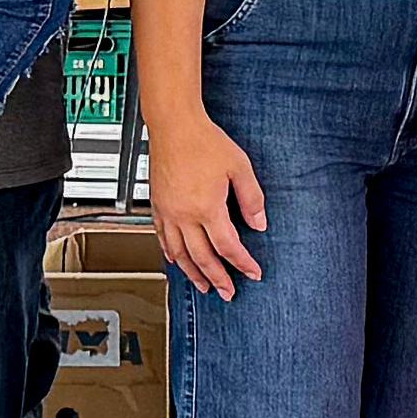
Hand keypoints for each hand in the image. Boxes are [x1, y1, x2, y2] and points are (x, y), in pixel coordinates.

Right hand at [149, 111, 269, 299]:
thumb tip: (259, 223)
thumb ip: (252, 198)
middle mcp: (184, 215)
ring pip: (179, 253)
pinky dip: (170, 254)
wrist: (174, 125)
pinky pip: (161, 238)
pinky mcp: (157, 205)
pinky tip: (176, 260)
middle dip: (217, 278)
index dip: (242, 263)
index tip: (253, 273)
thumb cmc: (205, 141)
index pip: (228, 247)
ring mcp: (167, 212)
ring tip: (204, 286)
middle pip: (202, 257)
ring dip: (193, 273)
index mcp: (207, 208)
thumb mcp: (239, 167)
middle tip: (228, 293)